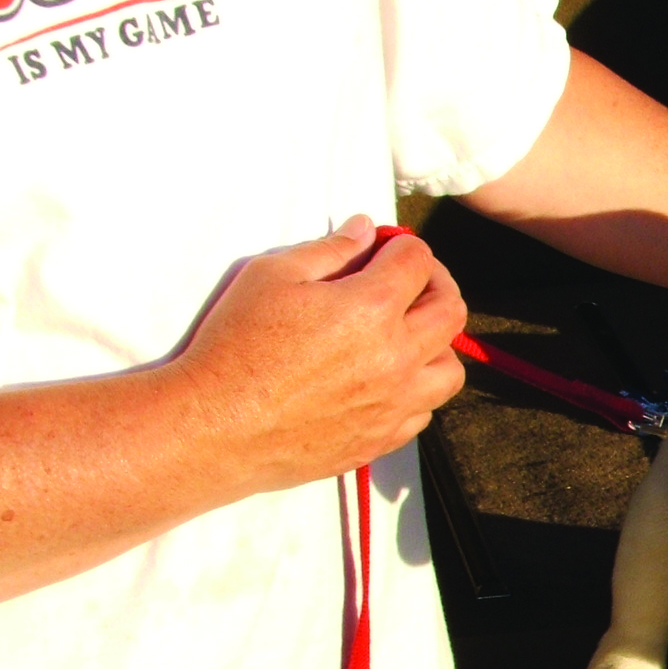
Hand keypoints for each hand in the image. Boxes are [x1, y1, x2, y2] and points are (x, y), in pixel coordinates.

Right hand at [173, 214, 467, 491]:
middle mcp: (396, 357)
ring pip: (450, 369)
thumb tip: (365, 230)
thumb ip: (329, 249)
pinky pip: (424, 411)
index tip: (390, 247)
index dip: (405, 245)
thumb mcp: (271, 276)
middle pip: (451, 311)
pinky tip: (388, 379)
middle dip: (437, 283)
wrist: (216, 425)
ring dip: (437, 344)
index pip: (418, 261)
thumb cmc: (235, 345)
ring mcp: (394, 403)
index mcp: (371, 308)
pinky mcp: (382, 438)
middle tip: (411, 280)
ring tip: (406, 335)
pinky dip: (416, 390)